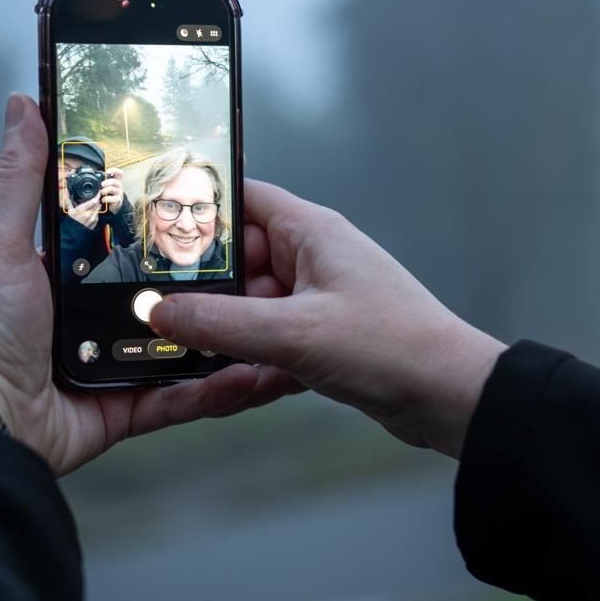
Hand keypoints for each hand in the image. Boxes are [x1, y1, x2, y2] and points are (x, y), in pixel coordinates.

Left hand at [0, 94, 271, 475]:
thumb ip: (18, 178)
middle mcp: (89, 315)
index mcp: (62, 273)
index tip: (204, 194)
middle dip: (204, 276)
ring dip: (220, 331)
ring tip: (261, 309)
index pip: (121, 235)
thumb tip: (20, 103)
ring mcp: (111, 361)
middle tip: (251, 252)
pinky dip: (210, 386)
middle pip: (161, 289)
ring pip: (181, 340)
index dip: (160, 217)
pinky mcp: (126, 405)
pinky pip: (178, 394)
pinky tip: (244, 368)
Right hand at [65, 192, 101, 229]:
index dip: (97, 196)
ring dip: (98, 206)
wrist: (73, 233)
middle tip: (97, 197)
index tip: (98, 193)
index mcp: (82, 210)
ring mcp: (92, 219)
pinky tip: (93, 211)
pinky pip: (98, 215)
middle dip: (97, 200)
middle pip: (97, 205)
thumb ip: (69, 200)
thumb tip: (67, 192)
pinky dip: (97, 212)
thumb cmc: (71, 221)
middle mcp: (88, 215)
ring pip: (98, 209)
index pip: (93, 201)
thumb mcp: (69, 210)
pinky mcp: (94, 223)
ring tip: (95, 204)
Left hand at [97, 169, 124, 213]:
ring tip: (101, 193)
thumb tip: (95, 176)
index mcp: (117, 180)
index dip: (114, 171)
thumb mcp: (108, 186)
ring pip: (112, 189)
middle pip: (114, 181)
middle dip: (106, 182)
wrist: (114, 204)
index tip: (107, 172)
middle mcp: (119, 186)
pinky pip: (111, 198)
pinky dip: (105, 199)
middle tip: (101, 185)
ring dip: (104, 190)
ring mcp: (119, 193)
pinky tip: (103, 200)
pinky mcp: (118, 200)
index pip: (120, 173)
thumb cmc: (109, 193)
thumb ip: (104, 180)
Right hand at [148, 180, 505, 457]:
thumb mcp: (294, 334)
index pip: (241, 201)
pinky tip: (233, 390)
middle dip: (200, 292)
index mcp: (311, 233)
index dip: (195, 212)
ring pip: (248, 310)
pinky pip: (269, 344)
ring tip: (189, 360)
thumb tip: (157, 311)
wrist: (451, 399)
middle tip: (153, 315)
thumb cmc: (391, 347)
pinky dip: (251, 365)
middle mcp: (313, 259)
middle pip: (236, 263)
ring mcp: (317, 302)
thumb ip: (220, 322)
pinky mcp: (323, 340)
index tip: (148, 233)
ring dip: (224, 337)